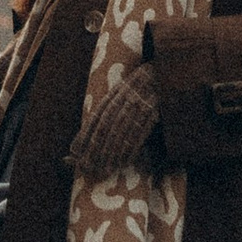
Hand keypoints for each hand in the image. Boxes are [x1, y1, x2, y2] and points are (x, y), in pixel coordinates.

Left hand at [69, 60, 162, 179]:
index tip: (73, 153)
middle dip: (95, 149)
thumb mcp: (124, 91)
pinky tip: (124, 162)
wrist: (167, 72)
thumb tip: (90, 131)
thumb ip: (110, 108)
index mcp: (115, 94)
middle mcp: (124, 99)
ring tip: (104, 169)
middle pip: (106, 128)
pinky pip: (140, 133)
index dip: (84, 136)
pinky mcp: (154, 111)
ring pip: (121, 132)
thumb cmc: (143, 86)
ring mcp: (139, 105)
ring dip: (111, 153)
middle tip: (87, 167)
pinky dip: (131, 149)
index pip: (95, 118)